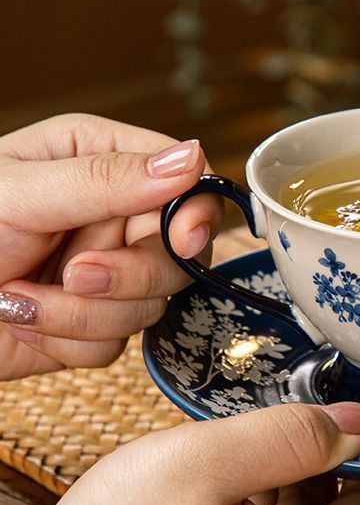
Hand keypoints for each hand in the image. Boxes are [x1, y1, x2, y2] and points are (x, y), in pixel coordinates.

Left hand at [0, 113, 221, 379]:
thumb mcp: (19, 193)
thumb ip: (107, 179)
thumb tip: (193, 159)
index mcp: (103, 163)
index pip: (187, 184)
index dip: (195, 216)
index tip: (182, 240)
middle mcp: (115, 217)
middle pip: (180, 257)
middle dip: (127, 275)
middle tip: (74, 273)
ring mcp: (111, 274)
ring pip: (151, 306)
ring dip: (82, 312)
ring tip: (20, 296)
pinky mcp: (96, 323)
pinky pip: (117, 345)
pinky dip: (66, 339)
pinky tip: (24, 320)